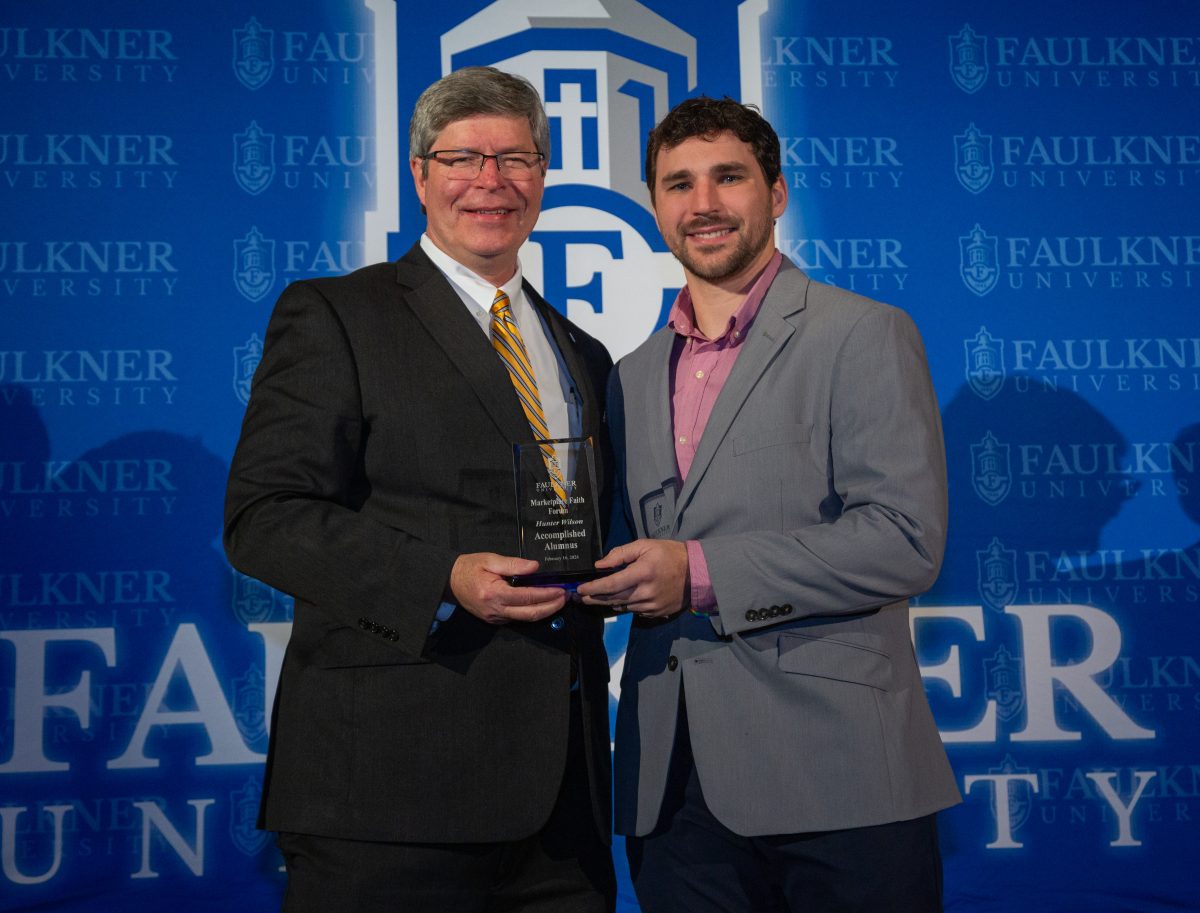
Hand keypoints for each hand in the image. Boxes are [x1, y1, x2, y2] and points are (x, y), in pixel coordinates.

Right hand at [448, 553, 566, 623]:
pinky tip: (541, 604)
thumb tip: (535, 567)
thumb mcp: (490, 559)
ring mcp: (495, 617)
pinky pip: (516, 618)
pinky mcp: (494, 620)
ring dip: (544, 611)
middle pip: (530, 614)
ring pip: (525, 619)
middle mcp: (496, 610)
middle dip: (551, 607)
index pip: (527, 597)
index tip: (560, 590)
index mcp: (494, 594)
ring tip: (558, 601)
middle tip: (565, 598)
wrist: (449, 581)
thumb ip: (513, 564)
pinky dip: (531, 612)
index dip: (547, 594)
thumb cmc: (469, 567)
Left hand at [576, 539, 687, 618]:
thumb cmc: (669, 555)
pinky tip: (618, 600)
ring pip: (622, 606)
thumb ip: (621, 554)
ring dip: (607, 602)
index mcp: (642, 573)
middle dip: (594, 598)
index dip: (593, 588)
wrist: (696, 573)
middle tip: (580, 597)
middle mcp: (645, 592)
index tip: (580, 589)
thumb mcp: (645, 545)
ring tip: (595, 598)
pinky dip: (624, 605)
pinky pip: (634, 611)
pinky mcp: (656, 613)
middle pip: (613, 599)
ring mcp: (651, 605)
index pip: (611, 584)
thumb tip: (600, 565)